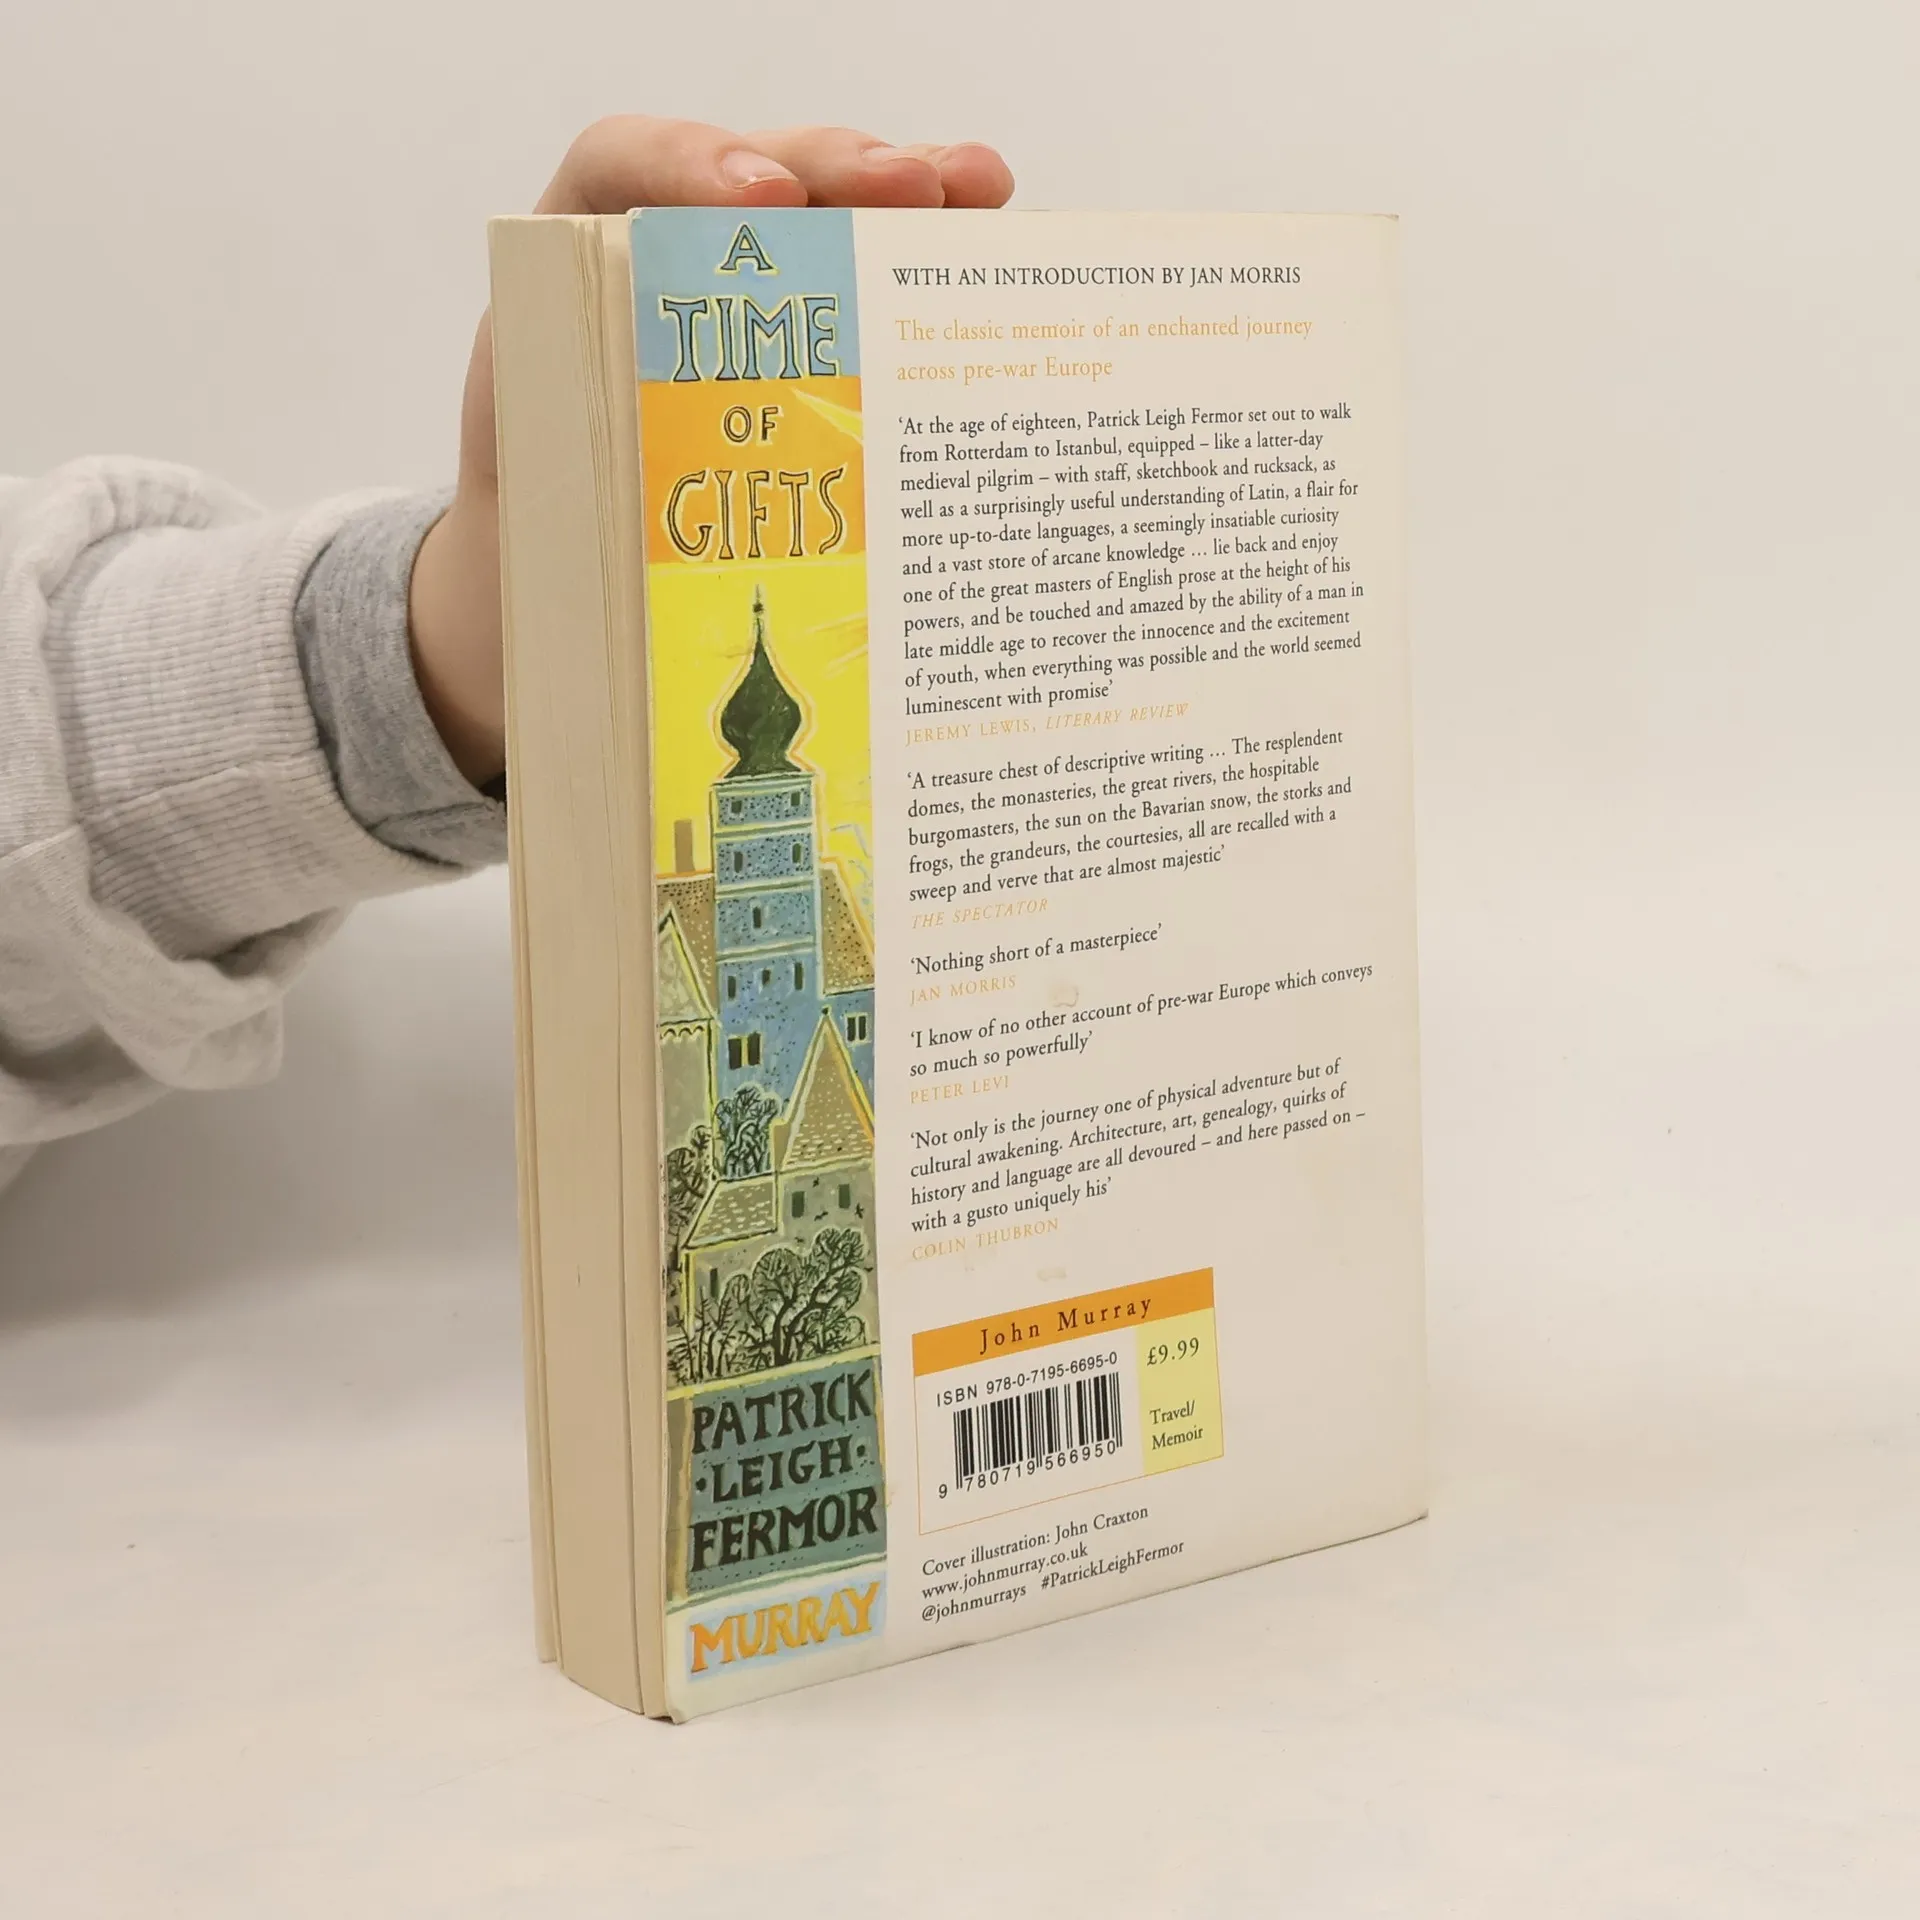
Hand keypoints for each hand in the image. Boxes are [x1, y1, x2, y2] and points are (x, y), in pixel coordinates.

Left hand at [408, 118, 1014, 786]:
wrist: (552, 570)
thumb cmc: (545, 534)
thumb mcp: (535, 514)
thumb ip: (565, 496)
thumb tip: (623, 578)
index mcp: (579, 273)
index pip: (621, 169)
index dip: (690, 164)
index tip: (760, 200)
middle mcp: (671, 260)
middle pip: (761, 178)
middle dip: (839, 170)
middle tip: (915, 187)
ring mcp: (751, 295)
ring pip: (835, 213)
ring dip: (915, 192)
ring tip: (984, 188)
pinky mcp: (813, 341)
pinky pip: (877, 285)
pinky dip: (936, 262)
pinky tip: (996, 242)